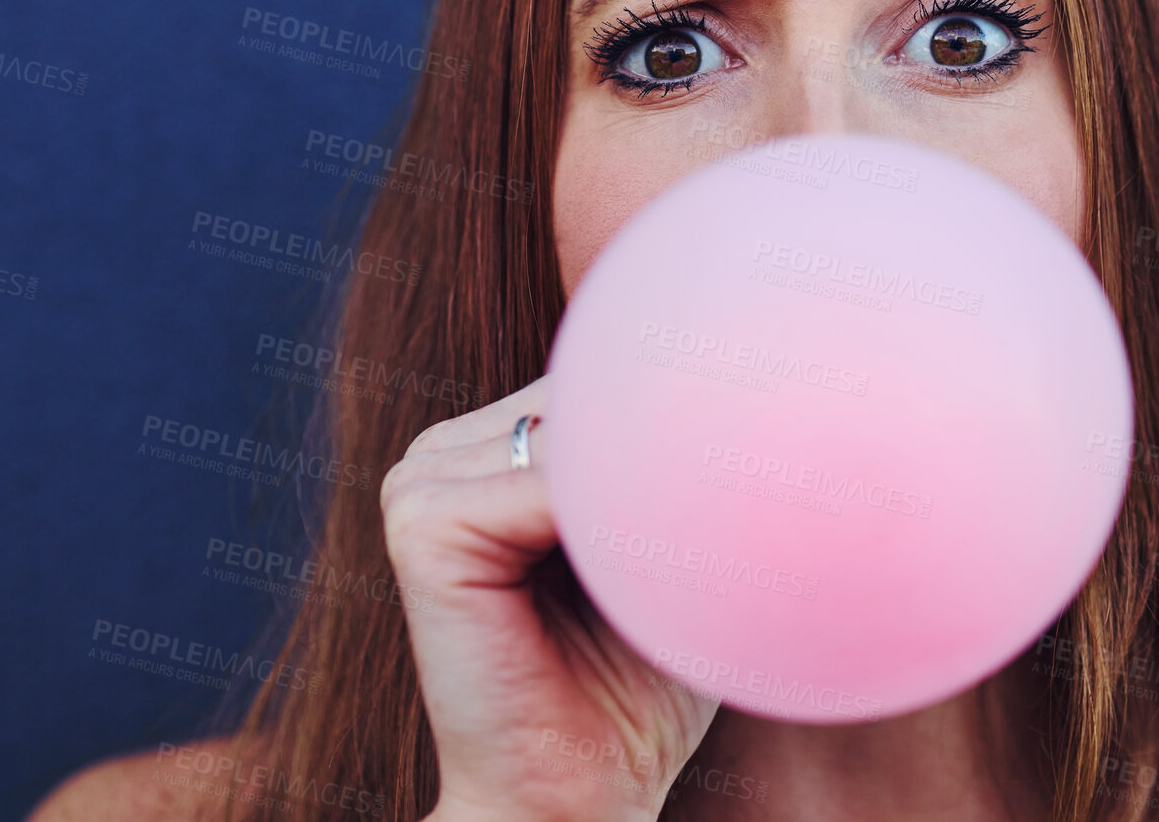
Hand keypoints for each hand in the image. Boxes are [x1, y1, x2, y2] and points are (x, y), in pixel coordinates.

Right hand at [382, 376, 720, 821]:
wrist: (577, 800)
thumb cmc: (633, 683)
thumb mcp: (656, 552)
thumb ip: (658, 469)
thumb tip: (724, 384)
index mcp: (487, 452)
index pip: (590, 379)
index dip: (667, 414)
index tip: (738, 422)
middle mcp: (443, 453)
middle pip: (580, 394)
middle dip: (653, 452)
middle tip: (704, 533)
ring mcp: (420, 481)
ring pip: (569, 432)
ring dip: (633, 493)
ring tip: (661, 571)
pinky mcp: (421, 524)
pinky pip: (541, 483)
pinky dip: (603, 524)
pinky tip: (630, 577)